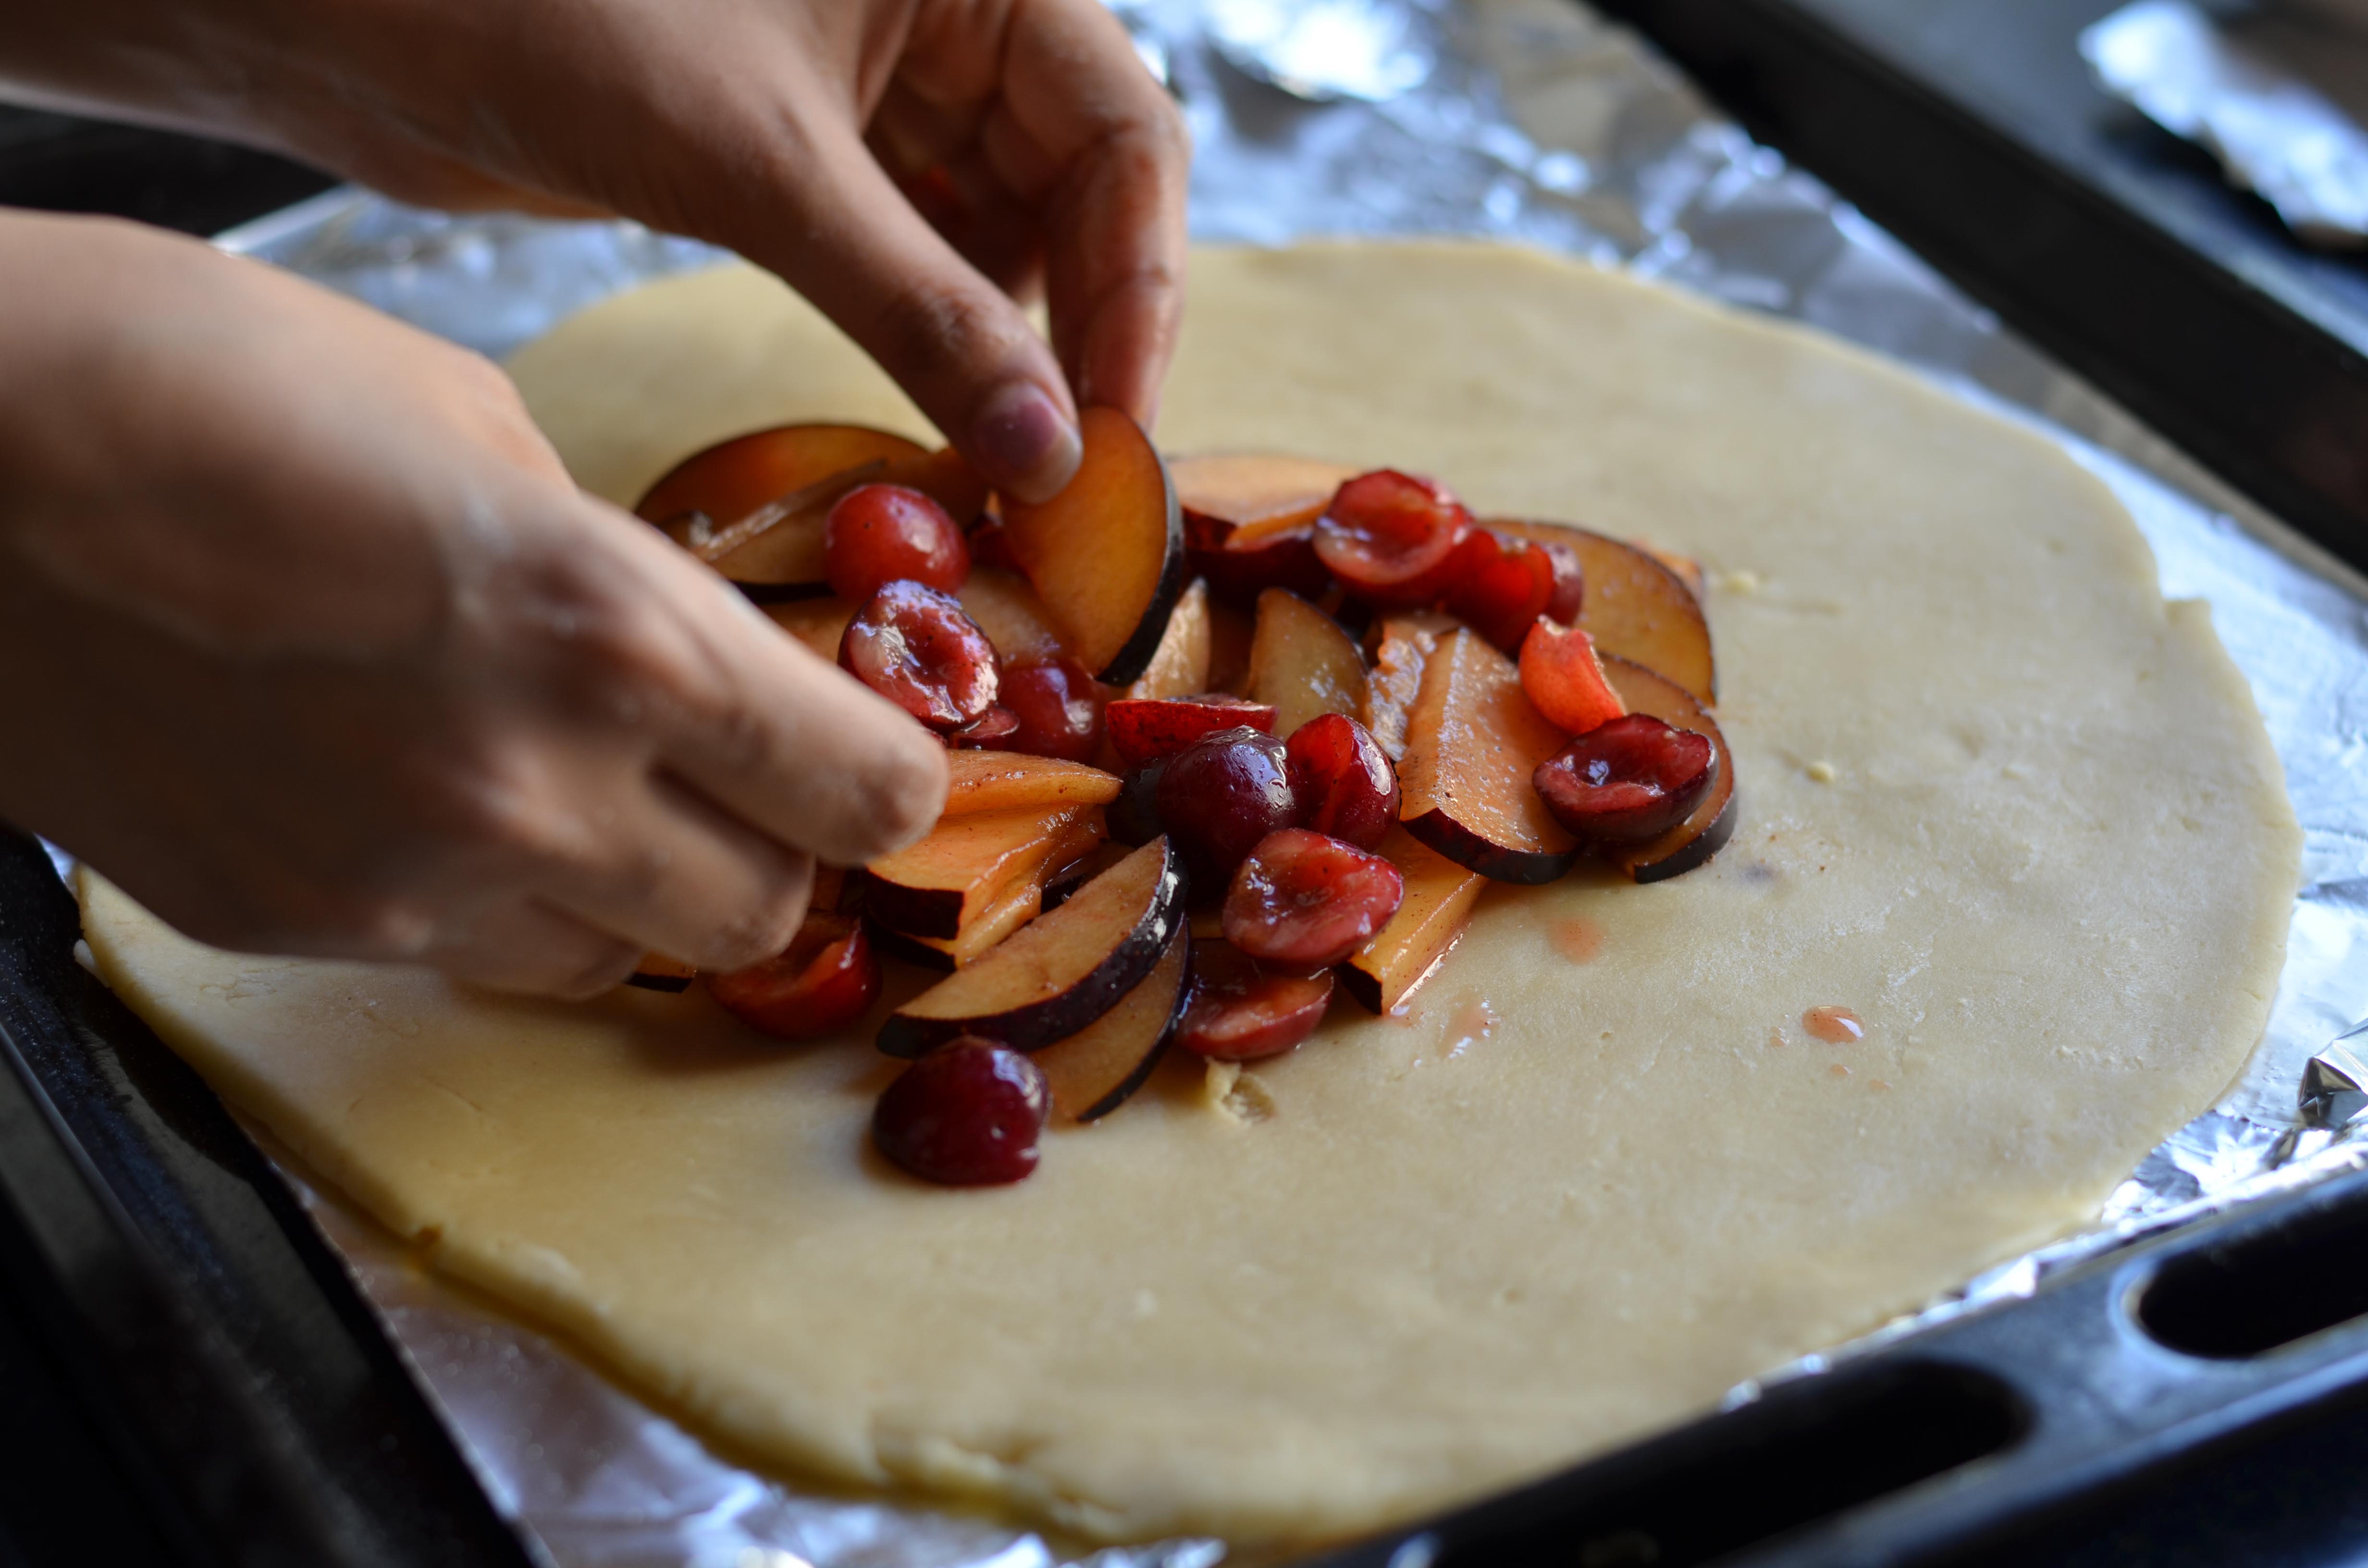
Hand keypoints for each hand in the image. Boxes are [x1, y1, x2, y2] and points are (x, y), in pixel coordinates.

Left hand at [0, 0, 1190, 502]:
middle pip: (1079, 190)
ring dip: (1010, 349)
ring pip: (1003, 233)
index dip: (1138, 287)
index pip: (1122, 133)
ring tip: (1004, 467)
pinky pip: (919, 253)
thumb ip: (920, 306)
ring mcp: (879, 88)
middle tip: (1067, 478)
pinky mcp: (813, 151)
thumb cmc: (552, 12)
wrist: (359, 10)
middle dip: (1080, 332)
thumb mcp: (763, 166)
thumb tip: (1049, 449)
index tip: (1115, 429)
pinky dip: (935, 337)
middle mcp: (943, 18)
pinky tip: (938, 415)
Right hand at [0, 211, 947, 995]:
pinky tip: (442, 804)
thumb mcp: (474, 423)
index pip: (870, 792)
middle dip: (780, 845)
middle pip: (770, 912)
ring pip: (629, 963)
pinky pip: (480, 959)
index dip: (892, 773)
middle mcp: (531, 789)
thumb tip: (687, 646)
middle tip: (740, 772)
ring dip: (646, 891)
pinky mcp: (297, 932)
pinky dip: (509, 908)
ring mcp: (404, 885)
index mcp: (611, 631)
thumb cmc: (196, 378)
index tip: (871, 739)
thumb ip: (614, 565)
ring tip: (582, 786)